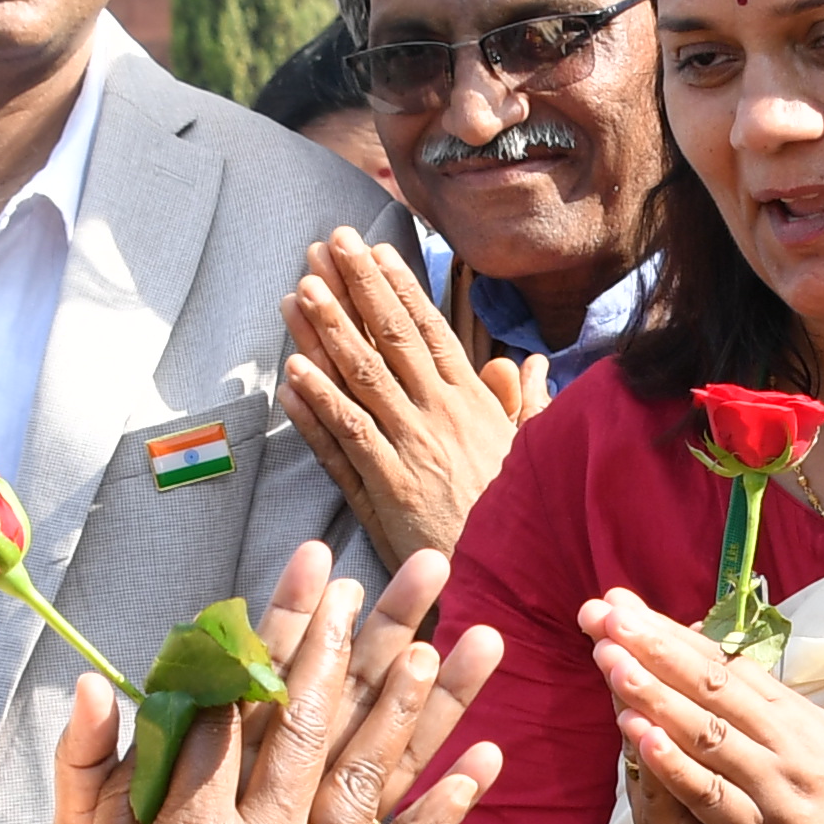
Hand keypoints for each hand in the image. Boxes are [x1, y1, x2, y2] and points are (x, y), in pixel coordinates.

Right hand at [41, 539, 501, 823]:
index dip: (277, 628)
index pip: (239, 702)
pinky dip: (447, 812)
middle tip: (414, 571)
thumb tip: (95, 685)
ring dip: (427, 706)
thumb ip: (86, 777)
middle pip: (320, 723)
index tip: (315, 568)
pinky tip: (487, 758)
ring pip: (375, 779)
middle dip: (367, 638)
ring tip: (472, 638)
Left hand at [280, 232, 524, 568]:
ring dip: (327, 333)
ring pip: (362, 380)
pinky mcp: (386, 492)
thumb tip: (524, 364)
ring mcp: (410, 451)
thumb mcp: (530, 454)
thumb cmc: (517, 518)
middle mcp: (439, 417)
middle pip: (390, 340)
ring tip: (299, 292)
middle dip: (356, 288)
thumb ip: (521, 405)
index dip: (397, 287)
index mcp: (472, 404)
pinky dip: (318, 406)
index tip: (372, 251)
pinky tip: (292, 374)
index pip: (428, 331)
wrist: (514, 580)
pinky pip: (346, 440)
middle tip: (327, 244)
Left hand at [584, 586, 823, 823]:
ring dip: (655, 695)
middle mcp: (787, 743)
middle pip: (713, 684)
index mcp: (795, 716)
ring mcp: (774, 788)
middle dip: (655, 647)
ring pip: (707, 732)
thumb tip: (727, 661)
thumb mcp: (818, 743)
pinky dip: (674, 765)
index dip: (670, 633)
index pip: (725, 663)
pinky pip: (711, 795)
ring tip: (611, 662)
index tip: (623, 606)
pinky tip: (638, 739)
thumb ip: (770, 707)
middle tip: (607, 615)